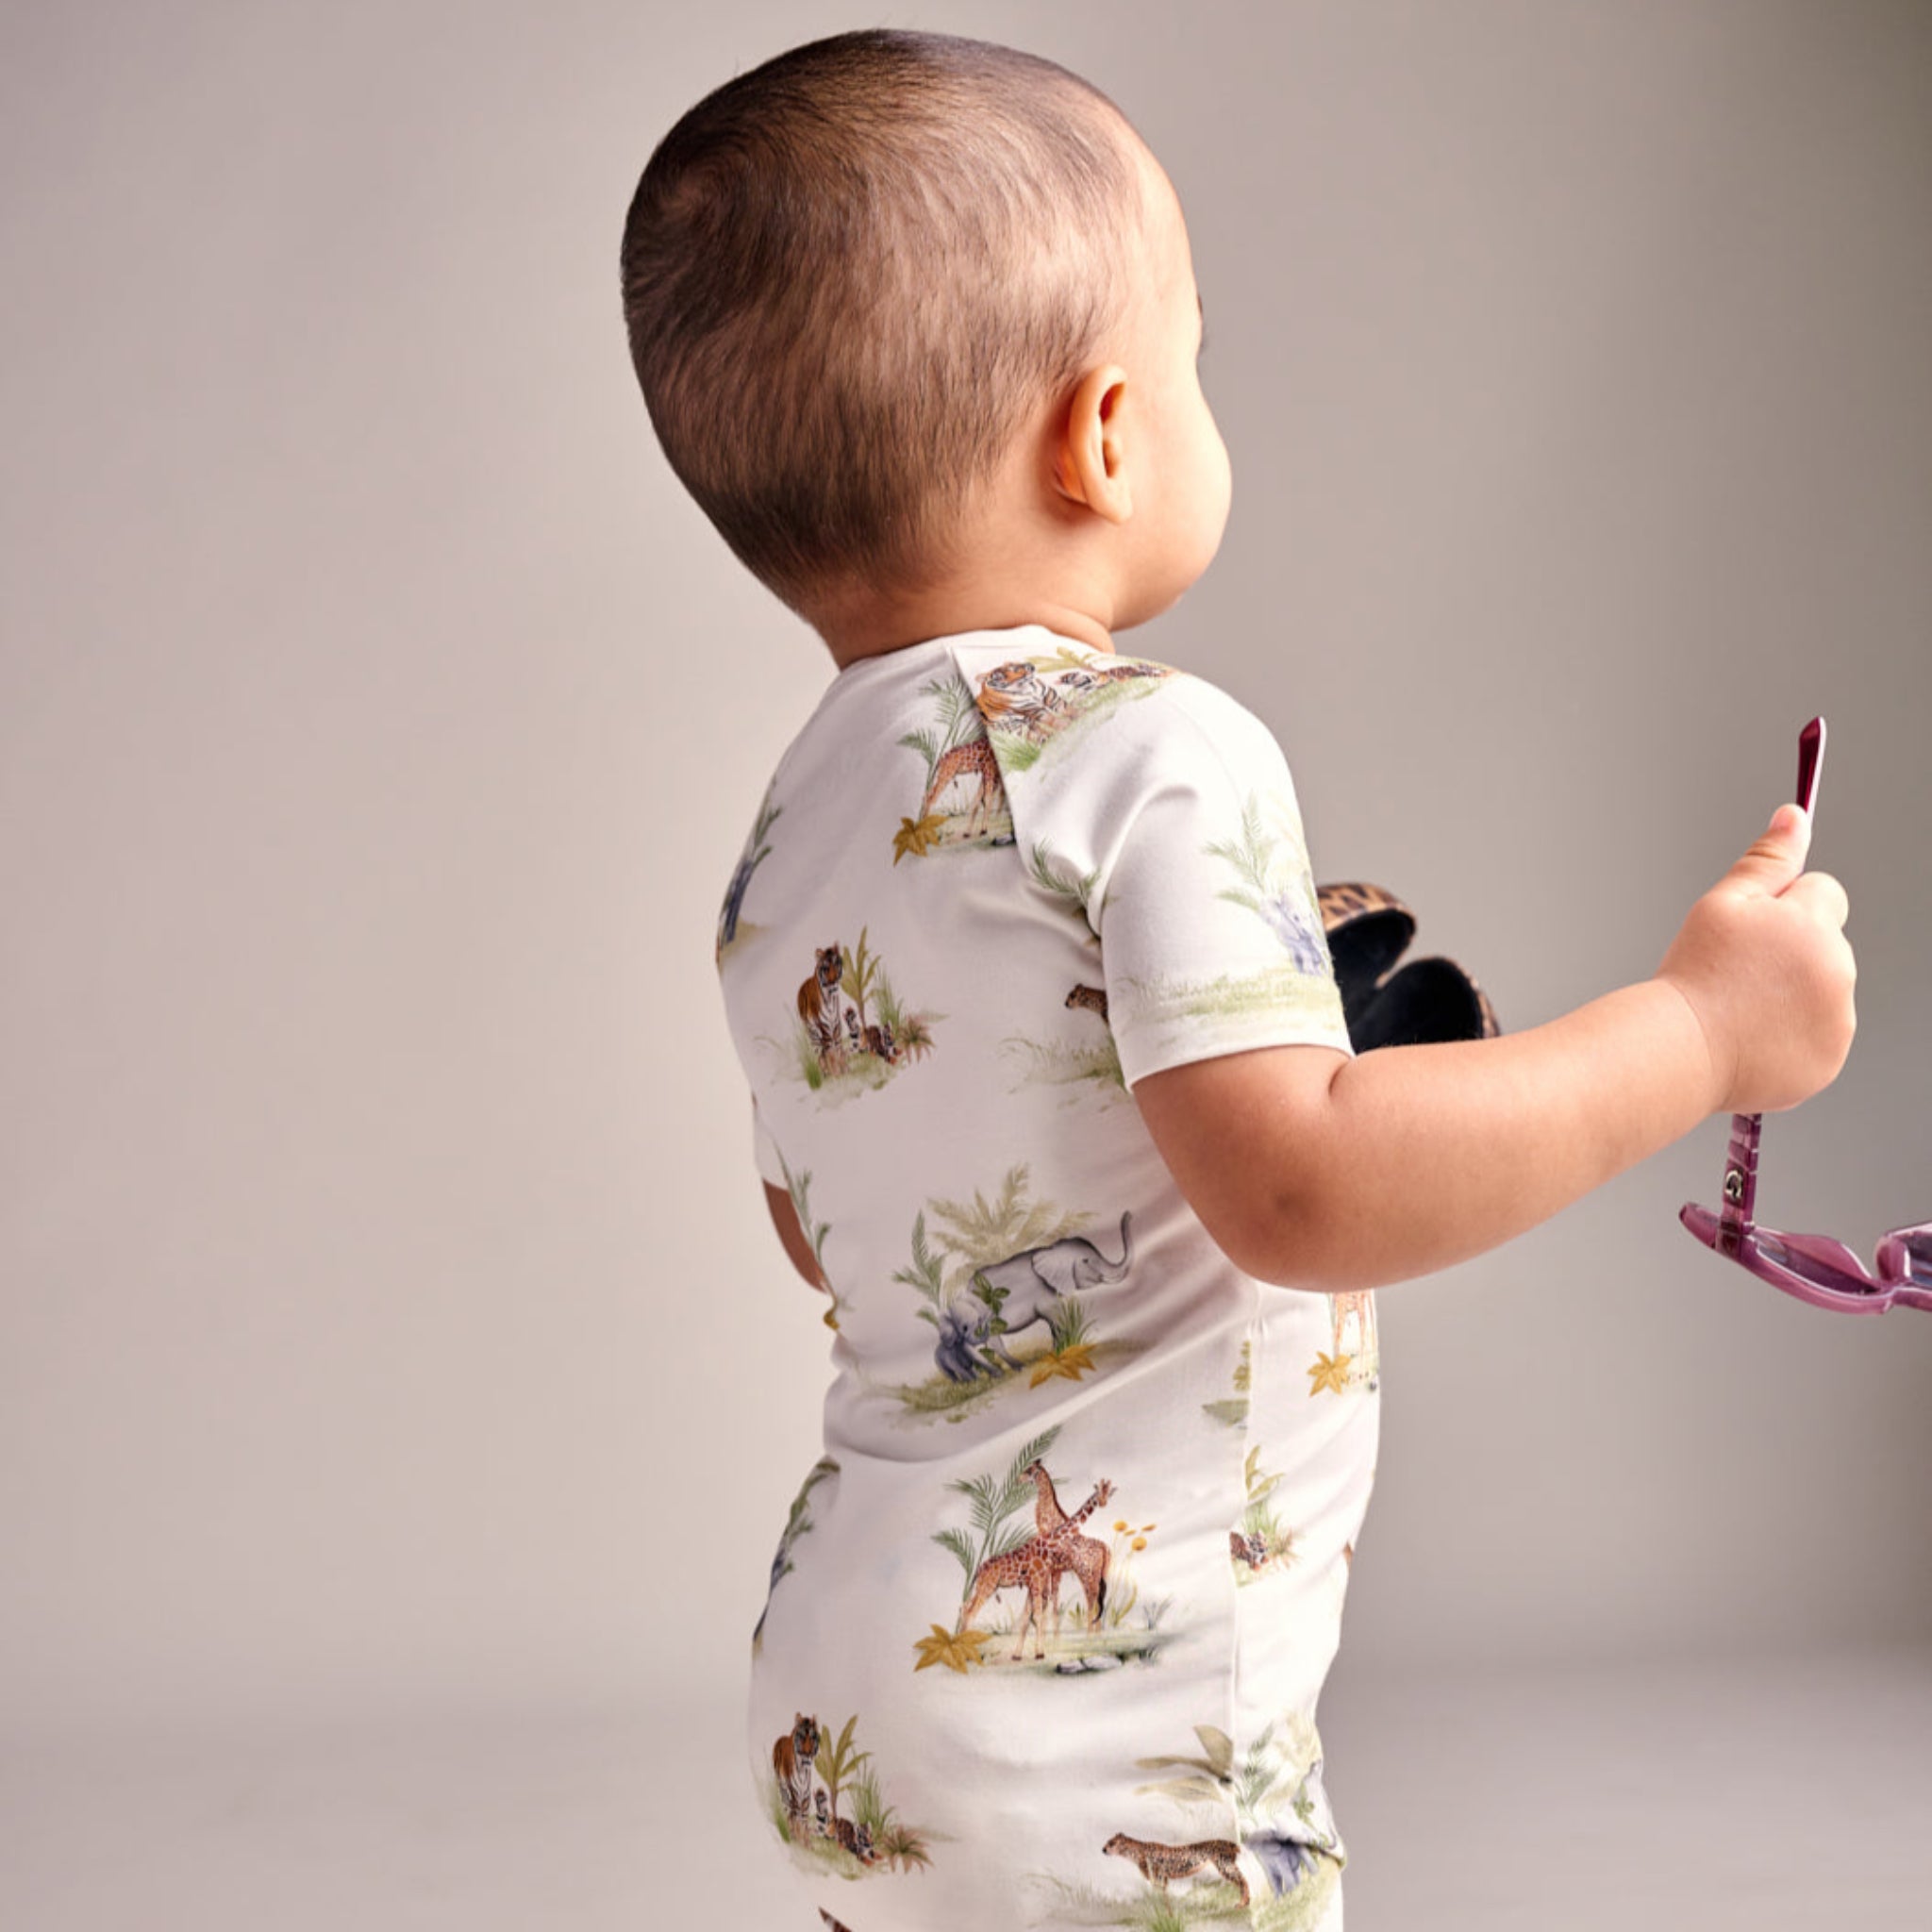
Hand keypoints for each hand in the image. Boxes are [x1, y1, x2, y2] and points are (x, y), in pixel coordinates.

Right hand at [1656, 803, 1855, 1114]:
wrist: (1681, 1052)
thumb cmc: (1694, 976)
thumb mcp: (1722, 905)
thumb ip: (1767, 860)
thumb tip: (1795, 816)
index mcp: (1815, 925)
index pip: (1826, 892)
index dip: (1786, 905)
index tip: (1754, 931)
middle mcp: (1838, 971)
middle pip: (1826, 944)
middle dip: (1792, 952)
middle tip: (1739, 975)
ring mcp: (1838, 1021)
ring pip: (1824, 992)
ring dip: (1794, 996)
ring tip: (1742, 1010)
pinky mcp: (1829, 1061)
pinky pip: (1818, 1037)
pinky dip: (1791, 1037)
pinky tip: (1753, 1039)